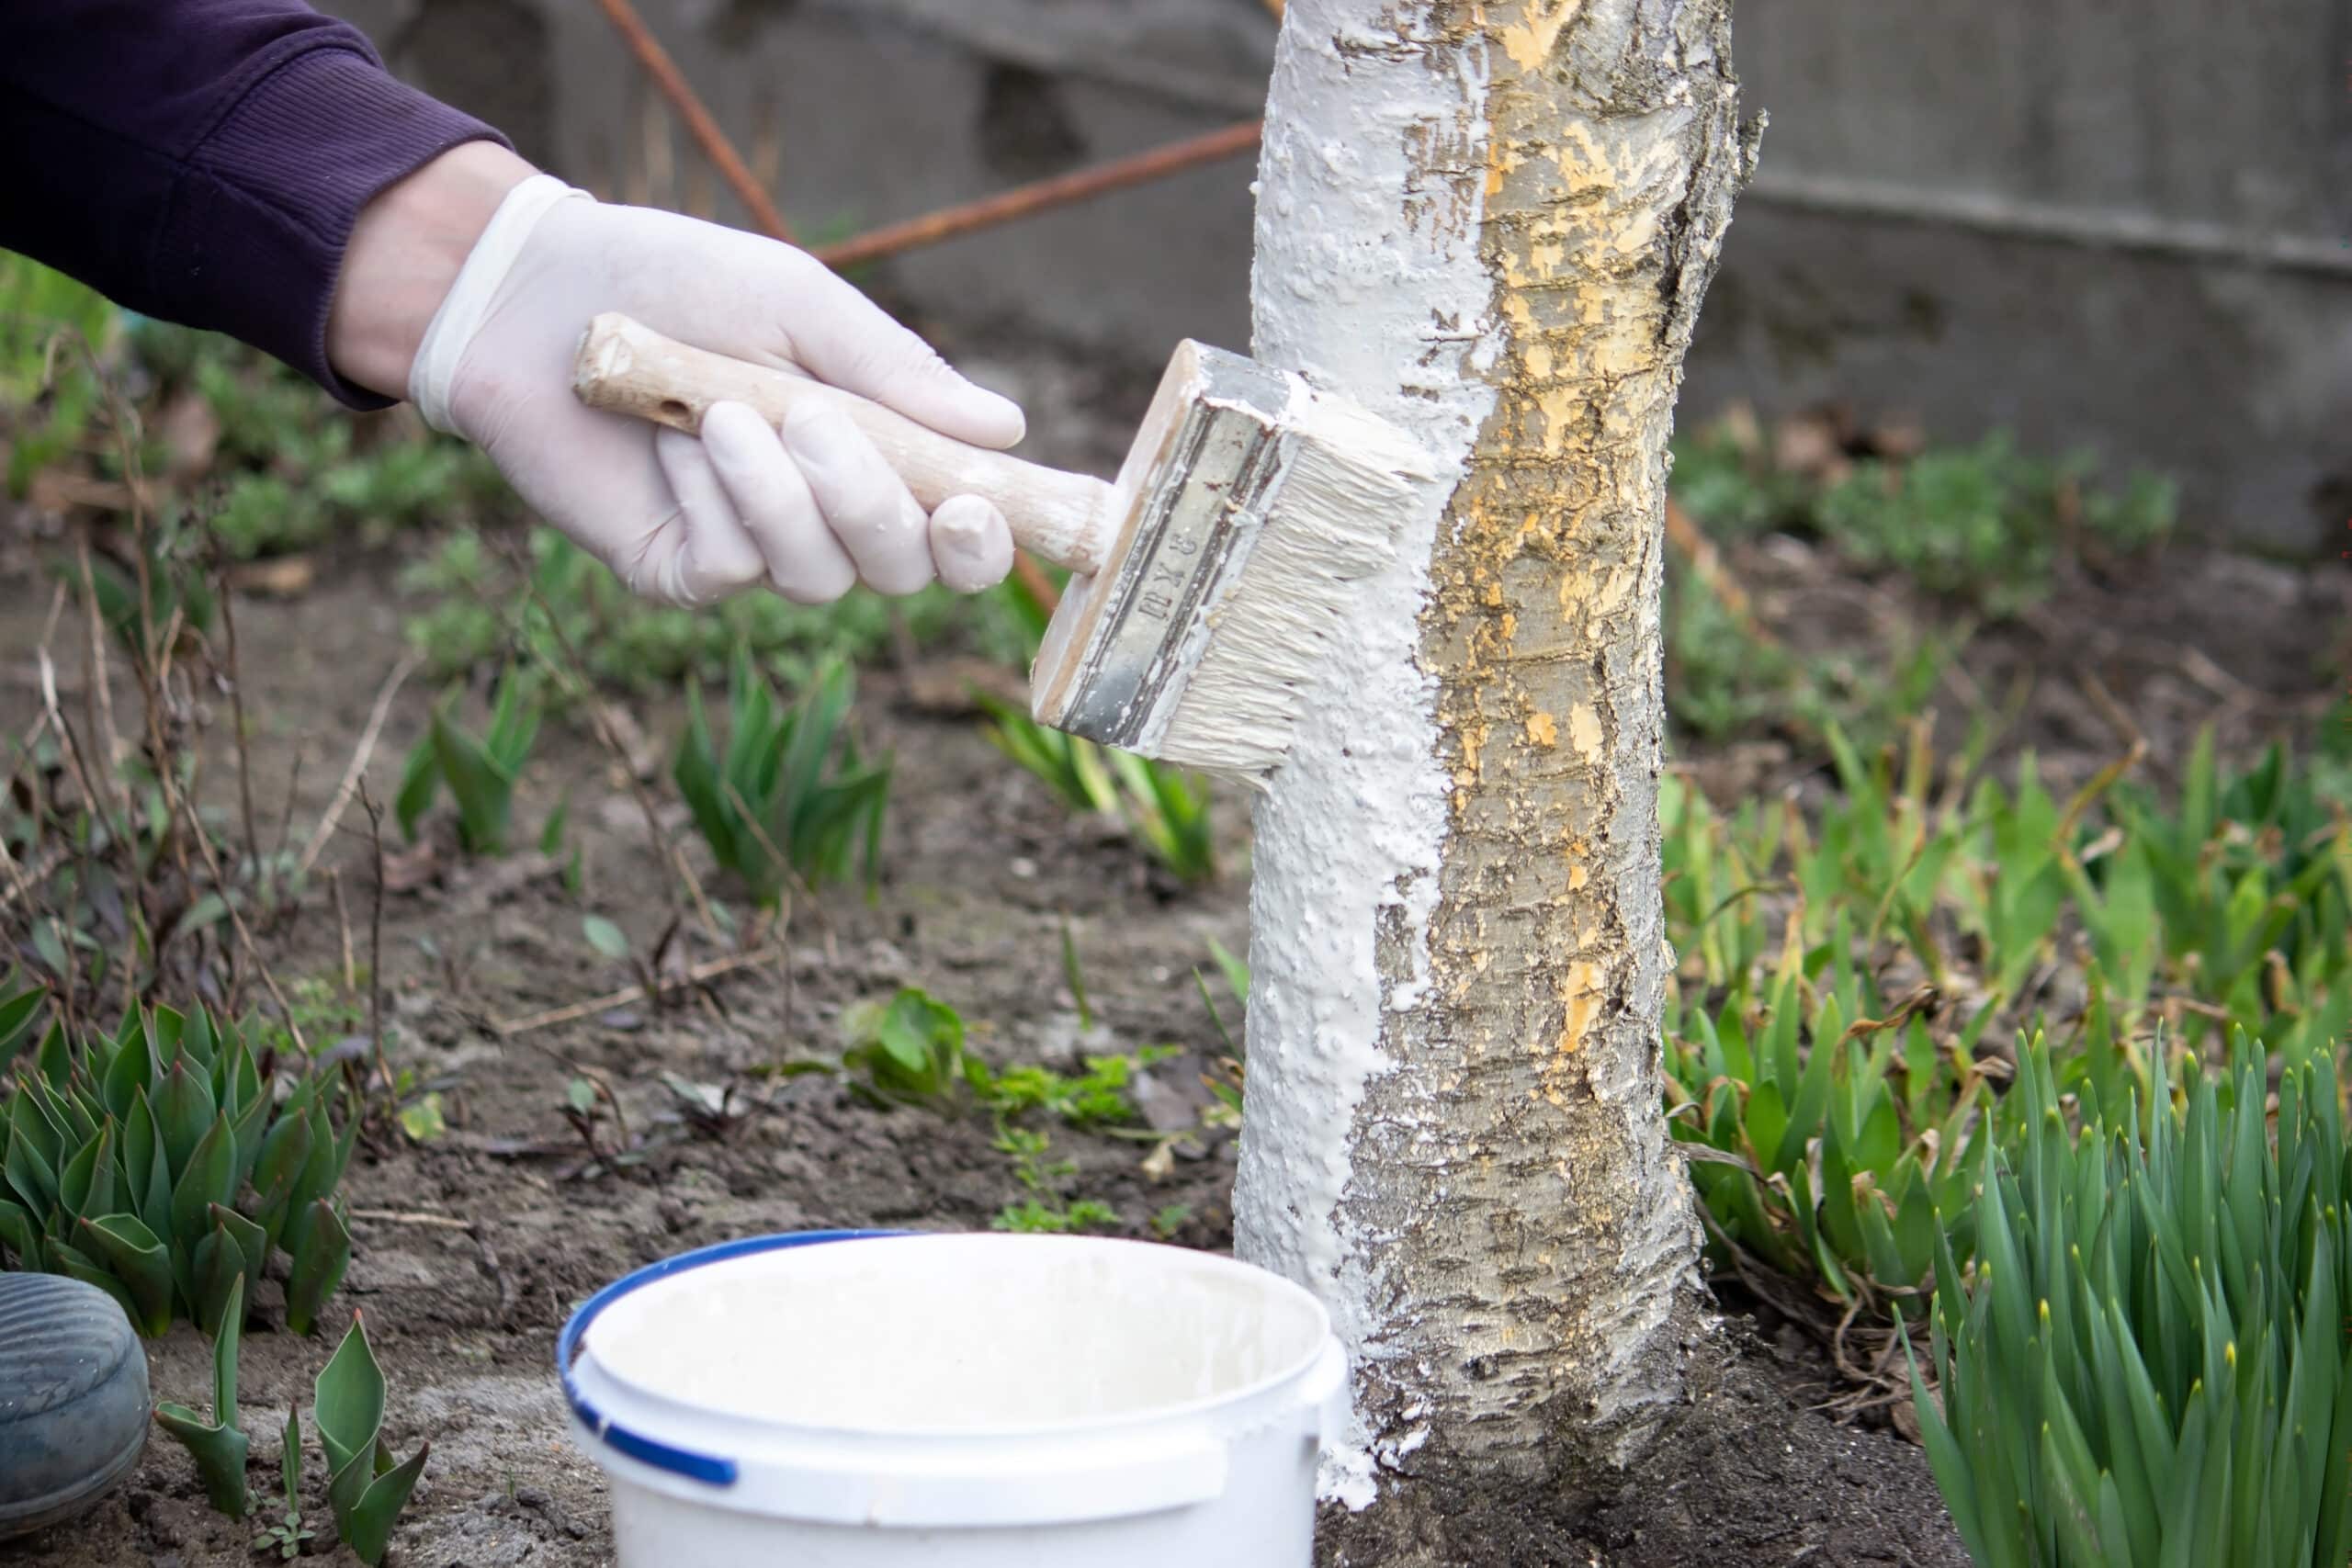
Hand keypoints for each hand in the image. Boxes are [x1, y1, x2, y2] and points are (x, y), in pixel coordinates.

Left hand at [329, 148, 1021, 604]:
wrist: (539, 295)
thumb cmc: (680, 283)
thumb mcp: (802, 306)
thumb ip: (899, 373)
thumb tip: (1006, 430)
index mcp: (876, 453)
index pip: (957, 534)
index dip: (984, 543)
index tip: (975, 509)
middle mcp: (827, 516)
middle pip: (902, 569)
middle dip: (875, 507)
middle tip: (820, 425)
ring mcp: (754, 550)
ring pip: (819, 577)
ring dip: (782, 496)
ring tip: (722, 411)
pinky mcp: (681, 570)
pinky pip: (734, 567)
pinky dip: (715, 500)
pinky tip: (672, 438)